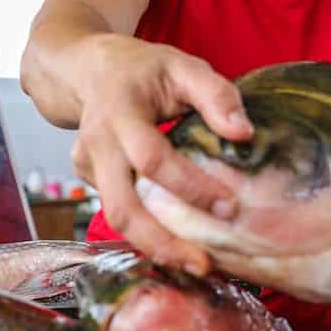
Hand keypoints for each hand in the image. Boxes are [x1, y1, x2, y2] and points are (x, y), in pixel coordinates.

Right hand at [70, 36, 250, 274]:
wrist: (88, 68)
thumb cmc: (143, 69)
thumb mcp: (182, 65)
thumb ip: (216, 95)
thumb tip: (244, 135)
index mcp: (120, 111)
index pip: (152, 159)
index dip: (190, 186)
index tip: (229, 207)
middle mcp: (97, 144)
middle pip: (122, 206)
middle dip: (162, 241)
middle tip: (205, 264)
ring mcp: (86, 165)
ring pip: (116, 218)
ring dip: (156, 247)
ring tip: (196, 265)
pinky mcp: (87, 180)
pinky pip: (119, 211)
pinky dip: (148, 232)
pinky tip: (180, 244)